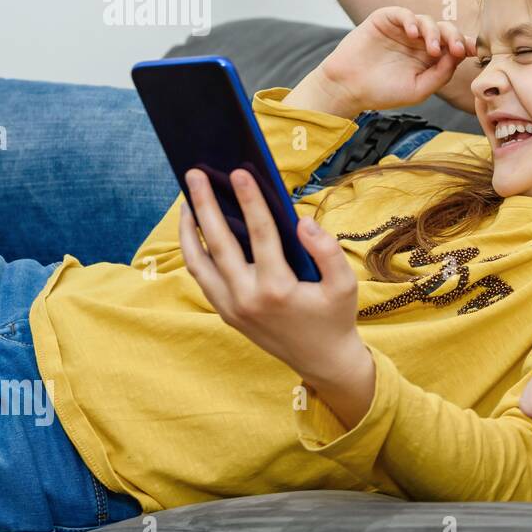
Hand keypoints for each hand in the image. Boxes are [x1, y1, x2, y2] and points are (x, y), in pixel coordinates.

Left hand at [177, 166, 367, 398]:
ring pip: (198, 263)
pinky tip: (197, 231)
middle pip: (219, 243)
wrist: (322, 360)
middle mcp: (247, 298)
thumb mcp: (344, 284)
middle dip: (205, 205)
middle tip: (195, 173)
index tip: (239, 172)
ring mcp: (232, 308)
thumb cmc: (334, 317)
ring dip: (190, 230)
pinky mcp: (226, 313)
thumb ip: (326, 250)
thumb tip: (301, 222)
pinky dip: (195, 253)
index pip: (260, 234)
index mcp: (277, 289)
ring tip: (186, 201)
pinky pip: (203, 278)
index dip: (249, 200)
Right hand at [287, 6, 476, 116]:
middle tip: (457, 49)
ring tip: (432, 49)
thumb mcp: (419, 89)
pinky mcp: (385, 20)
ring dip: (434, 33)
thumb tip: (459, 55)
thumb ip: (441, 74)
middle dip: (455, 38)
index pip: (454, 46)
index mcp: (430, 58)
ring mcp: (403, 30)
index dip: (467, 45)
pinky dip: (412, 21)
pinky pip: (403, 13)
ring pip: (428, 21)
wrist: (349, 88)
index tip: (476, 51)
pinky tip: (414, 34)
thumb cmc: (383, 92)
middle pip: (446, 30)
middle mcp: (419, 42)